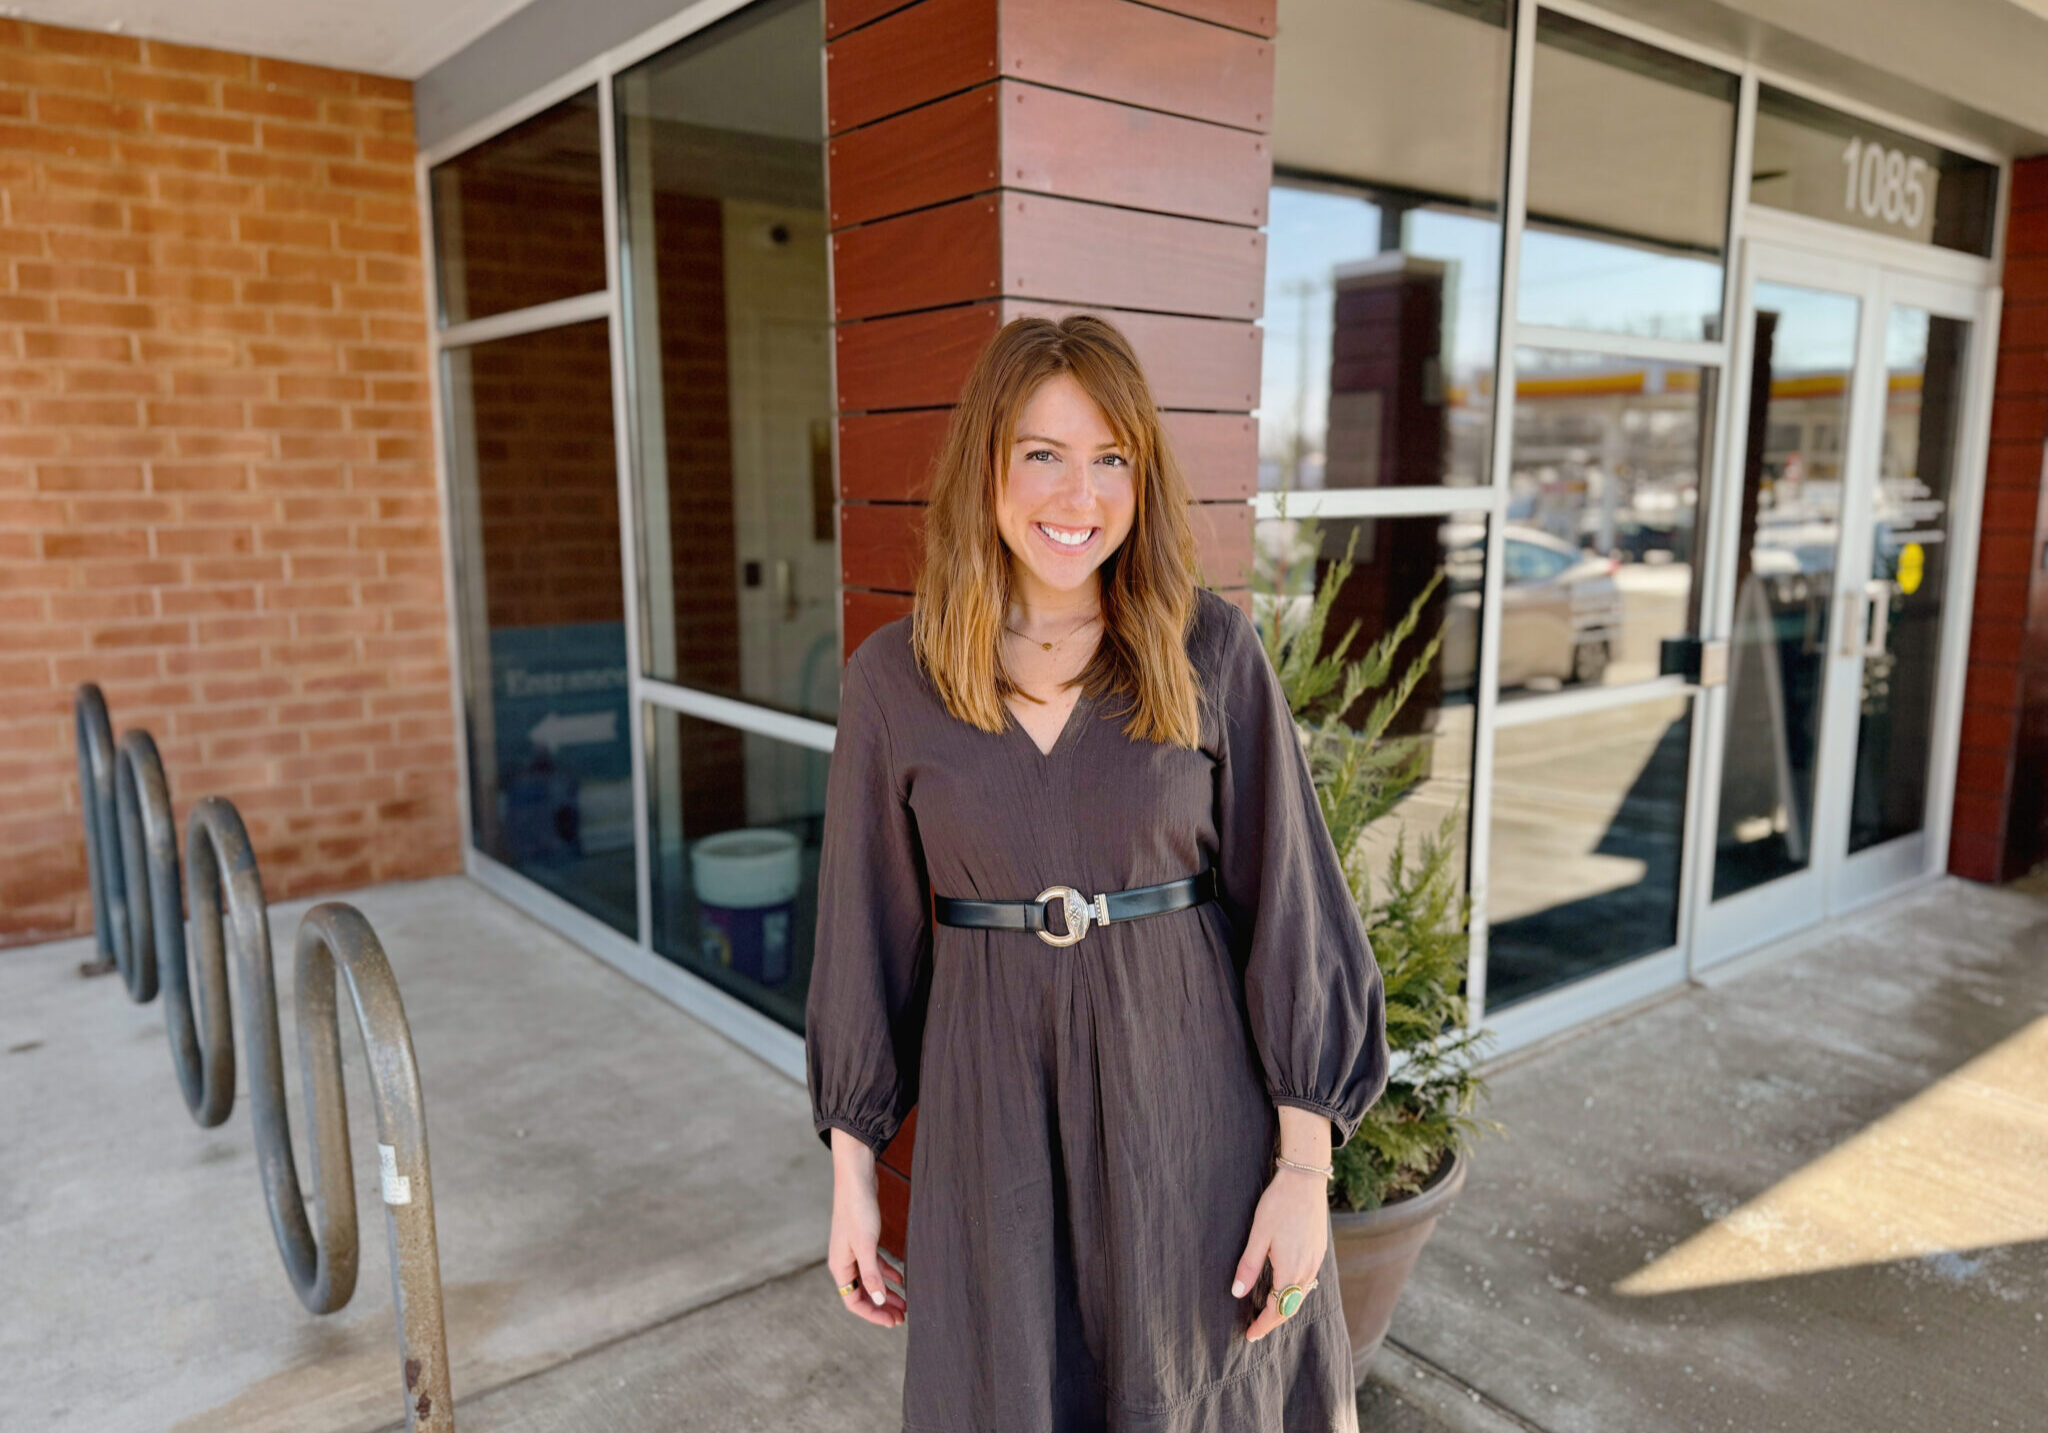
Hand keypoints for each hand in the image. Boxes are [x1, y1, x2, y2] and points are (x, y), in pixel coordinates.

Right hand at [827, 1128, 906, 1328]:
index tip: (893, 1322)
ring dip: (886, 1293)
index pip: (854, 1301)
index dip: (873, 1314)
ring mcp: (853, 1250)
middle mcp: (844, 1261)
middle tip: (903, 1318)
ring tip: (905, 1304)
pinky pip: (875, 1265)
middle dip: (882, 1307)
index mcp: (840, 1266)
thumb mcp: (866, 1245)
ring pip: (870, 1280)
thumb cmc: (858, 1209)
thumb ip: (871, 1274)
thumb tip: (879, 1301)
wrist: (856, 1177)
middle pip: (862, 1293)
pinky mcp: (863, 1239)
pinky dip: (887, 1273)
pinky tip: (901, 1279)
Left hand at [1231, 1163, 1327, 1341]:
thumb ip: (1249, 1265)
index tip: (1250, 1335)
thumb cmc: (1278, 1204)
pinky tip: (1285, 1289)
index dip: (1263, 1324)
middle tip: (1256, 1330)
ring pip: (1301, 1296)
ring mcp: (1316, 1261)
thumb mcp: (1258, 1234)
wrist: (1305, 1180)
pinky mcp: (1319, 1252)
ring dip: (1285, 1308)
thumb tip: (1237, 1292)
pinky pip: (1307, 1282)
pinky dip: (1295, 1294)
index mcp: (1290, 1269)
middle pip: (1291, 1307)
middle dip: (1273, 1321)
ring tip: (1268, 1313)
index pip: (1276, 1309)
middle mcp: (1307, 1270)